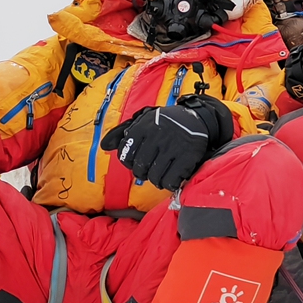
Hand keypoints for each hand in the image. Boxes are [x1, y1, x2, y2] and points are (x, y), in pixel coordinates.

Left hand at [100, 95, 233, 190]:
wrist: (197, 119)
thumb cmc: (165, 123)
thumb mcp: (144, 121)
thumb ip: (122, 133)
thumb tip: (104, 145)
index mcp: (143, 127)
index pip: (125, 155)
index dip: (129, 163)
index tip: (137, 161)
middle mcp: (157, 136)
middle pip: (140, 169)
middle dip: (143, 173)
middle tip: (150, 169)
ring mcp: (173, 147)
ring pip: (155, 177)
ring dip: (157, 180)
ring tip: (161, 175)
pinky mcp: (187, 157)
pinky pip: (171, 180)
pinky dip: (170, 183)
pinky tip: (172, 177)